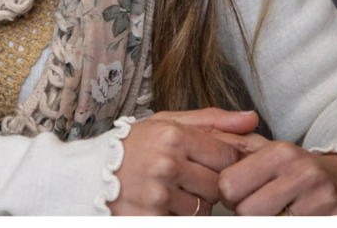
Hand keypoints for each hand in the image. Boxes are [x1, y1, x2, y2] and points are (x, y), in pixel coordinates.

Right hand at [109, 108, 258, 217]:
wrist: (84, 176)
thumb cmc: (129, 147)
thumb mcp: (164, 124)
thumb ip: (211, 121)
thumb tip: (252, 119)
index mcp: (171, 136)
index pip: (227, 155)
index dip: (221, 161)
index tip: (205, 162)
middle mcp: (165, 166)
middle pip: (218, 185)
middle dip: (206, 185)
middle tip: (183, 178)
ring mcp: (157, 196)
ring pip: (203, 209)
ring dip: (191, 205)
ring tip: (167, 192)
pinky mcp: (150, 220)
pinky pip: (183, 225)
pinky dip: (175, 218)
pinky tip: (158, 206)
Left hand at [217, 138, 336, 217]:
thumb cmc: (301, 172)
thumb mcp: (271, 153)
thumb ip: (236, 151)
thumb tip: (207, 156)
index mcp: (282, 154)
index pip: (229, 185)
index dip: (229, 197)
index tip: (240, 196)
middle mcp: (305, 175)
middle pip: (247, 212)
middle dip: (247, 216)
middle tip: (260, 210)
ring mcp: (324, 202)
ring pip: (269, 224)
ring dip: (270, 224)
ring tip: (280, 215)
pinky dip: (289, 226)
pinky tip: (297, 219)